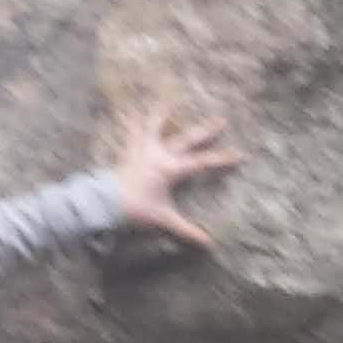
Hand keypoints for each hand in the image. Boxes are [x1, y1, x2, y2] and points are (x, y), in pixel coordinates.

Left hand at [113, 106, 237, 247]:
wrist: (104, 203)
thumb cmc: (136, 210)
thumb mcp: (164, 220)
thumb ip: (186, 231)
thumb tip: (208, 244)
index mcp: (170, 169)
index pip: (202, 163)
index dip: (220, 159)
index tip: (238, 155)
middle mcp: (159, 154)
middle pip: (187, 139)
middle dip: (206, 130)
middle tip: (222, 119)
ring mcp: (142, 150)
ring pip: (155, 126)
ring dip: (162, 113)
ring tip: (168, 98)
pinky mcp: (128, 151)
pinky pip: (130, 132)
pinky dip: (130, 120)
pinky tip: (129, 108)